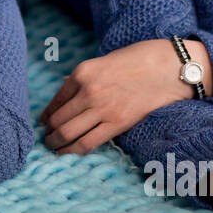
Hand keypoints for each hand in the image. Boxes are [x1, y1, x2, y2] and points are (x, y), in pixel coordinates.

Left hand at [41, 40, 182, 153]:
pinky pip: (88, 142)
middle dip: (48, 132)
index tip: (43, 122)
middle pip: (58, 119)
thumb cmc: (139, 59)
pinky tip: (67, 153)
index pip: (56, 100)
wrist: (169, 66)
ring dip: (56, 143)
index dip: (46, 114)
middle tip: (45, 139)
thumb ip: (84, 77)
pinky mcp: (117, 123)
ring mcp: (102, 108)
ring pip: (68, 133)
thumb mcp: (104, 60)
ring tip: (53, 148)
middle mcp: (88, 91)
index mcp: (82, 72)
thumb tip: (65, 87)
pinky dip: (73, 151)